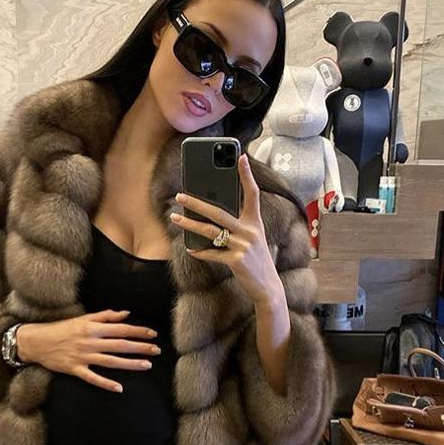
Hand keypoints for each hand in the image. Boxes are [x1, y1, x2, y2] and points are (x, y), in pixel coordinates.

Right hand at [16, 310, 160, 392]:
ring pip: (111, 361)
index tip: (153, 334)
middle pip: (120, 345)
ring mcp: (83, 357)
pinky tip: (119, 388)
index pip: (120, 329)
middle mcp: (90, 341)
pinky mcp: (75, 369)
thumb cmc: (62, 329)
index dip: (138, 331)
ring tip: (146, 365)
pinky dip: (105, 383)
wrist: (36, 341)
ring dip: (130, 364)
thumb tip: (126, 314)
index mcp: (92, 328)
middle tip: (156, 350)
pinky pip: (93, 378)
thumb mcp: (83, 318)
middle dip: (140, 347)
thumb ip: (105, 316)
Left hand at [170, 153, 282, 305]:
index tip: (240, 157)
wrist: (267, 287)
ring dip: (189, 224)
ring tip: (175, 218)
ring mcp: (243, 246)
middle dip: (197, 203)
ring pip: (210, 231)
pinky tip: (190, 249)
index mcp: (255, 223)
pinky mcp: (236, 261)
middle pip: (219, 212)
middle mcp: (250, 231)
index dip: (246, 175)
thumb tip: (212, 215)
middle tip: (180, 195)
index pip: (252, 194)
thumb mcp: (252, 239)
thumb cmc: (257, 260)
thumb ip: (238, 226)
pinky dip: (200, 252)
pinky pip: (211, 253)